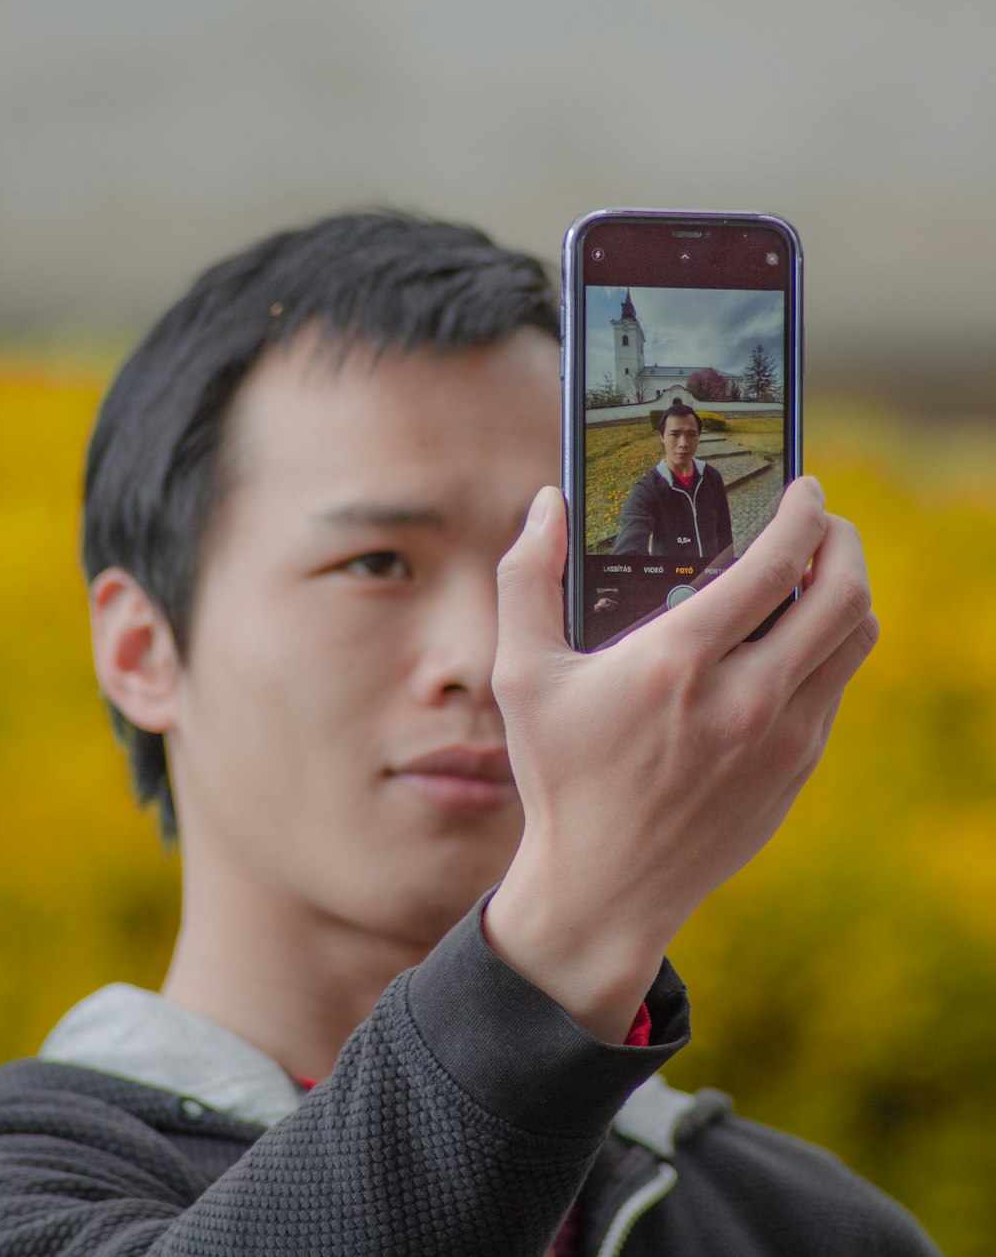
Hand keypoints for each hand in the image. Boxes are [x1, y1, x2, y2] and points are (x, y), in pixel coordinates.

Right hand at [484, 477, 877, 1042]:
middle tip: (827, 522)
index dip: (802, 512)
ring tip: (819, 573)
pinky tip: (795, 638)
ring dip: (848, 591)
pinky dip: (830, 645)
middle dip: (845, 540)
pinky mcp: (796, 770)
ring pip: (855, 640)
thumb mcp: (522, 674)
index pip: (774, 563)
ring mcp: (780, 739)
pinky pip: (837, 686)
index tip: (805, 488)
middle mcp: (743, 698)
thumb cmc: (559, 775)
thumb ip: (526, 576)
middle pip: (841, 594)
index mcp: (676, 662)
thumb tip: (547, 502)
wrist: (604, 890)